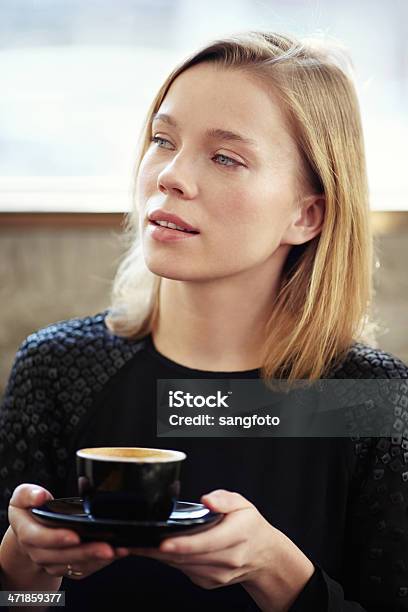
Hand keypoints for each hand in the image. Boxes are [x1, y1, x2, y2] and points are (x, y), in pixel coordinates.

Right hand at [6, 484, 128, 579]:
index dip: (57, 538)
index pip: (39, 538)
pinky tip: (115, 554)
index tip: (75, 536)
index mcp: (27, 532)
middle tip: (107, 548)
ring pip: (73, 566)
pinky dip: (100, 563)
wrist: (27, 531)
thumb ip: (28, 494)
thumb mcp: (23, 496)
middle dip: (85, 553)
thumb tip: (40, 496)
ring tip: (116, 551)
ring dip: (96, 560)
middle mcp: (38, 552)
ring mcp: (52, 562)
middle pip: (61, 556)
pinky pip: (82, 570)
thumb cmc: (28, 511)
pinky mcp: (65, 567)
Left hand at [124, 488, 312, 608]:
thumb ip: (225, 499)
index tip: (162, 542)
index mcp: (237, 536)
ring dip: (157, 557)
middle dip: (157, 551)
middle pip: (187, 557)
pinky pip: (183, 571)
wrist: (264, 557)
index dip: (182, 544)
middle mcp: (227, 559)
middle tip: (131, 543)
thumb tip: (207, 499)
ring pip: (181, 566)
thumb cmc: (250, 526)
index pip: (205, 543)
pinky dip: (168, 561)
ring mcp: (217, 574)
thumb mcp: (243, 504)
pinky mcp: (208, 582)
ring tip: (134, 546)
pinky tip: (154, 550)